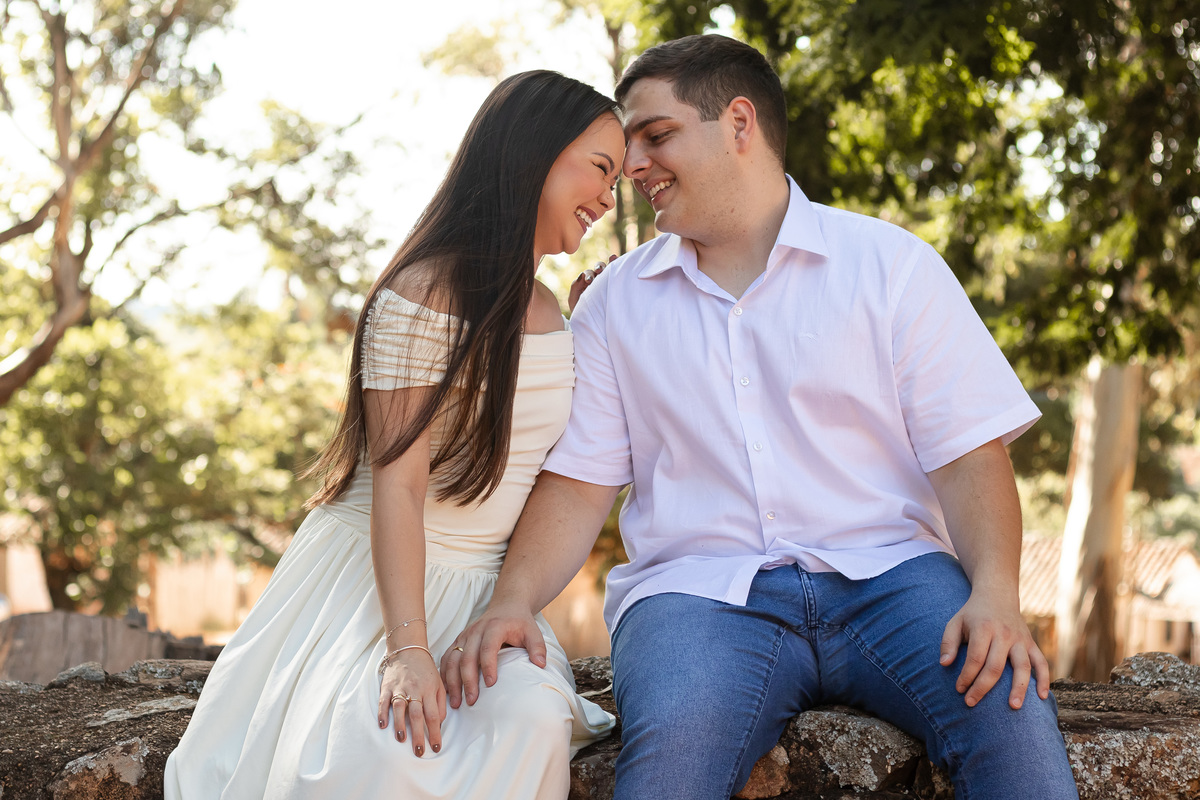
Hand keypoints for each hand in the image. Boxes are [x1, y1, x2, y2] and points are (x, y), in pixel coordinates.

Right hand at [377, 648, 446, 755]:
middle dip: (418, 735)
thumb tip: (440, 722)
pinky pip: (384, 700)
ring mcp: (400, 688)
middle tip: (419, 752)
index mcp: (429, 690)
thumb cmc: (425, 670)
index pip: (433, 715)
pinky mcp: (387, 686)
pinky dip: (382, 712)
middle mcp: (415, 690)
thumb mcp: (439, 683)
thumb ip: (440, 702)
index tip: (436, 748)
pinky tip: (382, 724)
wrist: (409, 649)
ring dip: (400, 724)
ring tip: (401, 739)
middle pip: (417, 715)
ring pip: (400, 708)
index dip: (435, 733)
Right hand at [440, 602, 546, 708]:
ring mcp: (464, 636)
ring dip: (452, 681)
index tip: (491, 684)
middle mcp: (476, 631)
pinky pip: (446, 658)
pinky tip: (446, 691)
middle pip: (467, 656)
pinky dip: (444, 675)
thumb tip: (540, 665)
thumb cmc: (520, 622)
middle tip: (472, 701)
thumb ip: (538, 647)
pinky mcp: (458, 641)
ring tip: (455, 703)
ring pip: (452, 659)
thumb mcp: (533, 631)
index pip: (488, 647)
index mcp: (494, 627)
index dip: (488, 666)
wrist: (506, 606)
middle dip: (468, 680)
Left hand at [568, 255, 616, 313]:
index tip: (589, 282)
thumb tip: (582, 275)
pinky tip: (616, 258)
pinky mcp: (614, 285)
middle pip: (598, 269)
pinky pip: (615, 273)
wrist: (590, 322)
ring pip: (608, 269)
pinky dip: (615, 264)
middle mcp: (596, 279)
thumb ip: (575, 287)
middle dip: (599, 268)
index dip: (588, 275)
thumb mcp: (574, 300)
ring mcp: (606, 281)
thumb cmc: (581, 311)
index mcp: (586, 282)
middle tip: (599, 271)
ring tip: (611, 261)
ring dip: (608, 265)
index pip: (587, 274)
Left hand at [940, 586, 1049, 709]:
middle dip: (983, 687)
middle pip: (996, 666)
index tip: (959, 690)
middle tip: (971, 703)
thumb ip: (948, 642)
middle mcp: (1004, 634)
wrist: (997, 595)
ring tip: (1014, 707)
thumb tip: (944, 664)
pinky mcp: (1031, 643)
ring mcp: (1020, 640)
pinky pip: (1041, 663)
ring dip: (1019, 688)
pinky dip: (1044, 679)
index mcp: (983, 628)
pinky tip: (1042, 697)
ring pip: (1023, 666)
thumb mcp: (955, 622)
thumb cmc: (972, 614)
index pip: (975, 657)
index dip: (966, 676)